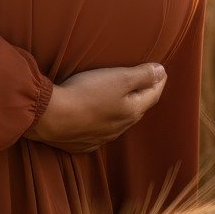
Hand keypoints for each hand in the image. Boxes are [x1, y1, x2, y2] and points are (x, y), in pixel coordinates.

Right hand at [23, 62, 167, 151]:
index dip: (158, 81)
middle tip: (147, 83)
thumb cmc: (86, 93)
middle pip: (137, 109)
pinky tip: (98, 116)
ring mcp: (101, 137)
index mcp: (131, 111)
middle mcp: (119, 128)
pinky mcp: (83, 142)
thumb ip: (141, 76)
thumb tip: (162, 71)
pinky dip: (104, 121)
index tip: (162, 71)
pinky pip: (100, 131)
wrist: (52, 117)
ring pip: (119, 122)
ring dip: (124, 110)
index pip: (152, 95)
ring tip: (123, 98)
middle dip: (143, 96)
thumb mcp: (118, 78)